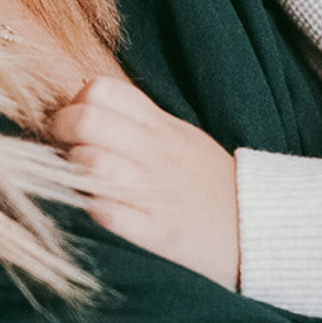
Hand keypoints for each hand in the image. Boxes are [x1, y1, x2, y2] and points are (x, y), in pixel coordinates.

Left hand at [52, 76, 241, 288]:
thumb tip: (86, 100)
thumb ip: (138, 120)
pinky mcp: (158, 232)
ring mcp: (156, 192)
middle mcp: (155, 153)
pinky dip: (94, 210)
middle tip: (61, 150)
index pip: (101, 90)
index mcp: (161, 126)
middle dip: (60, 132)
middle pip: (87, 121)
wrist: (260, 227)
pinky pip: (108, 214)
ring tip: (80, 184)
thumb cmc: (210, 183)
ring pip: (92, 165)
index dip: (76, 103)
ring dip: (74, 173)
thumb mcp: (181, 137)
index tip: (74, 123)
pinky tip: (99, 212)